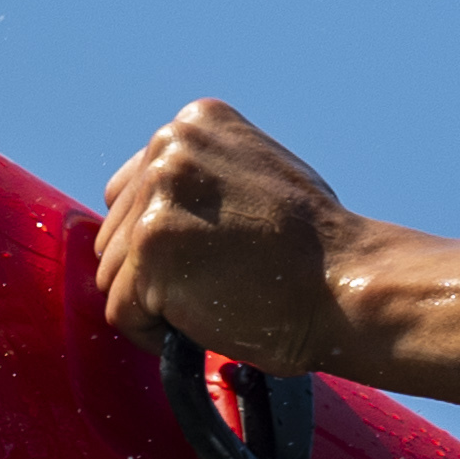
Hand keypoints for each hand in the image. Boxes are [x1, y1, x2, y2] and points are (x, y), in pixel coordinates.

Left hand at [96, 99, 379, 376]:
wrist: (346, 285)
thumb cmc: (313, 247)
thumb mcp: (253, 176)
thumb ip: (197, 180)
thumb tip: (142, 207)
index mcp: (192, 125)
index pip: (130, 192)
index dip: (159, 239)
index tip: (202, 258)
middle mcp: (169, 151)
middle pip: (115, 235)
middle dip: (151, 273)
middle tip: (216, 284)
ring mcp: (157, 199)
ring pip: (113, 275)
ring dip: (152, 304)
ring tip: (214, 302)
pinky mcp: (151, 251)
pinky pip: (120, 311)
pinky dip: (150, 333)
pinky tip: (199, 326)